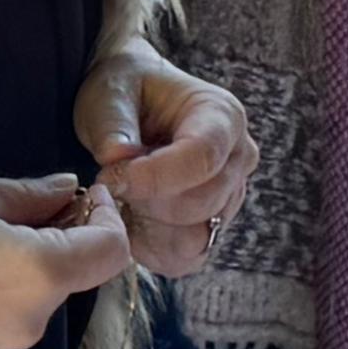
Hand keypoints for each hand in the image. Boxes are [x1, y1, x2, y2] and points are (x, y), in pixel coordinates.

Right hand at [0, 170, 136, 348]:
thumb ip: (29, 195)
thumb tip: (66, 190)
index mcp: (40, 276)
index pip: (113, 252)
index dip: (109, 217)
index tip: (84, 193)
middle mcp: (30, 320)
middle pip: (77, 274)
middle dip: (67, 236)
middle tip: (31, 202)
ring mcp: (1, 343)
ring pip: (40, 294)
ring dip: (33, 260)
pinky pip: (8, 313)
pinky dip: (5, 284)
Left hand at [75, 47, 252, 277]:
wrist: (134, 104)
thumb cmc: (126, 92)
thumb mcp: (110, 94)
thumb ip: (113, 123)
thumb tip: (118, 157)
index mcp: (222, 115)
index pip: (202, 158)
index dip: (155, 177)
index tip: (109, 176)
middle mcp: (239, 157)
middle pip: (202, 203)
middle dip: (147, 201)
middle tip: (109, 184)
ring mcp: (231, 195)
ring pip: (196, 236)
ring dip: (150, 226)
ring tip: (123, 198)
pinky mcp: (215, 224)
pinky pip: (189, 256)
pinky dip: (154, 248)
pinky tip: (133, 221)